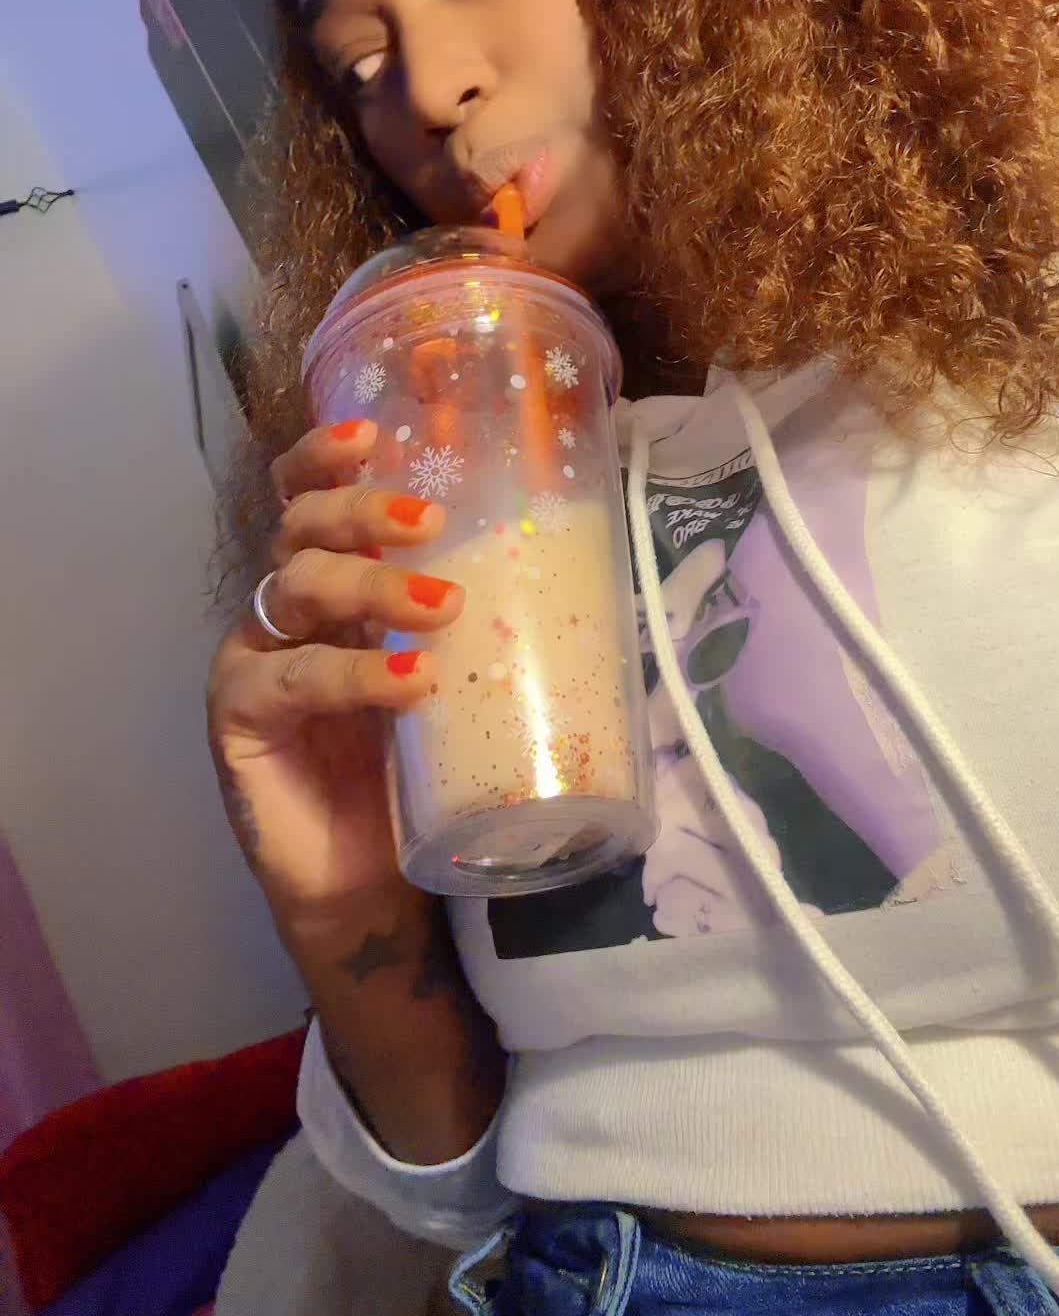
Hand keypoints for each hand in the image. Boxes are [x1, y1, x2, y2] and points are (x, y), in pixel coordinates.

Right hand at [207, 419, 463, 955]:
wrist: (370, 881)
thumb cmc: (416, 767)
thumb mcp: (452, 674)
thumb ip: (471, 617)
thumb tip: (561, 553)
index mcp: (330, 584)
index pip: (309, 496)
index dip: (327, 455)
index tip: (375, 434)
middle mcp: (285, 609)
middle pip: (300, 526)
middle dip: (361, 509)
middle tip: (429, 520)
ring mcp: (254, 659)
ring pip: (296, 585)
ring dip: (371, 582)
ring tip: (442, 608)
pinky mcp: (240, 716)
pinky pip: (292, 677)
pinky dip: (356, 673)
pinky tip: (411, 681)